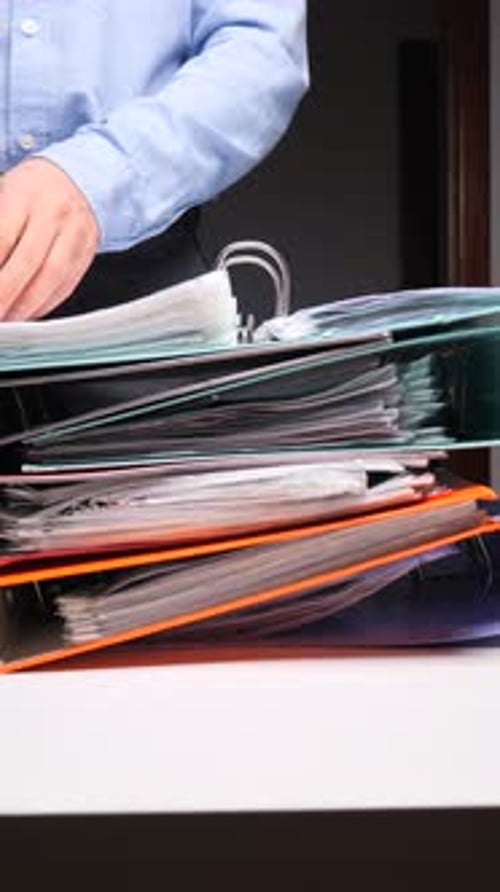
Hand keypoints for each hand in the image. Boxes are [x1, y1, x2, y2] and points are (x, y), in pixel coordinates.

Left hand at [0, 158, 99, 320]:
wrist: (76, 177)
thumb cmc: (31, 191)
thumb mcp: (4, 197)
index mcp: (24, 196)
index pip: (3, 240)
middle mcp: (53, 214)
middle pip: (28, 262)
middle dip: (5, 293)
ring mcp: (75, 234)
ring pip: (52, 277)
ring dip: (27, 305)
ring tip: (8, 319)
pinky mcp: (87, 251)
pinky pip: (67, 284)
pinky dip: (46, 303)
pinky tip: (29, 312)